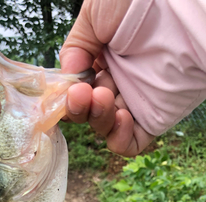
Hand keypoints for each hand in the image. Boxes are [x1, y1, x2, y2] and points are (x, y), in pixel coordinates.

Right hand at [60, 0, 154, 156]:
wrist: (179, 4)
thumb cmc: (137, 0)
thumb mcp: (93, 15)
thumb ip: (75, 49)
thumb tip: (68, 82)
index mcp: (102, 61)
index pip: (78, 92)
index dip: (68, 97)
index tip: (67, 91)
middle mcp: (117, 82)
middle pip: (88, 113)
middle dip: (80, 107)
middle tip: (83, 94)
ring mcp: (135, 100)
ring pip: (105, 128)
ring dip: (97, 119)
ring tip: (103, 97)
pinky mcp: (155, 116)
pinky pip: (131, 143)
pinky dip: (118, 138)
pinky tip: (119, 119)